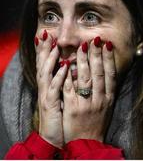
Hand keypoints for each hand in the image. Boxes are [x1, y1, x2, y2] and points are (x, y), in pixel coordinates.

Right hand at [35, 30, 67, 147]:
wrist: (53, 137)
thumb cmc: (60, 117)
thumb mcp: (61, 98)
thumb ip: (64, 84)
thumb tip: (70, 69)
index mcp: (50, 86)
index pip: (46, 65)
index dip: (46, 51)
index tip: (50, 37)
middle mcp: (46, 89)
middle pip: (43, 65)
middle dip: (44, 50)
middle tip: (46, 34)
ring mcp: (47, 96)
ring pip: (46, 74)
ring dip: (51, 59)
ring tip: (55, 45)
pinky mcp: (50, 105)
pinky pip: (54, 89)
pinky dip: (58, 77)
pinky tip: (64, 67)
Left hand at [63, 38, 115, 142]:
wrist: (86, 143)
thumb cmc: (96, 124)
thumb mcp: (106, 108)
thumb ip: (106, 91)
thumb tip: (105, 73)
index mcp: (108, 99)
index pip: (110, 75)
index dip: (109, 59)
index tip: (107, 45)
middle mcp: (99, 99)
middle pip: (99, 73)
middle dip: (97, 55)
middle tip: (94, 40)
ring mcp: (85, 103)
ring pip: (85, 78)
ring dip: (83, 61)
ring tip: (82, 46)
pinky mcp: (72, 108)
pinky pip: (70, 89)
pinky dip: (67, 75)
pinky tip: (65, 63)